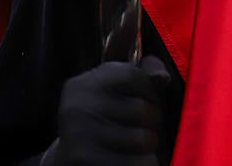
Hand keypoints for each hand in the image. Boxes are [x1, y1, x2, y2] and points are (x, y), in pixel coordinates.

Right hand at [51, 58, 169, 165]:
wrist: (69, 162)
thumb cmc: (101, 123)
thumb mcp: (114, 93)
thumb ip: (141, 75)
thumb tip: (162, 76)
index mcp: (83, 84)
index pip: (131, 74)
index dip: (149, 89)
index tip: (147, 100)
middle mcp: (77, 107)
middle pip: (141, 109)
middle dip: (152, 121)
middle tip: (142, 127)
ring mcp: (79, 136)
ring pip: (142, 139)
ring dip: (150, 146)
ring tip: (137, 146)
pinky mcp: (85, 161)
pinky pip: (137, 162)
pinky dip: (145, 162)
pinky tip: (133, 159)